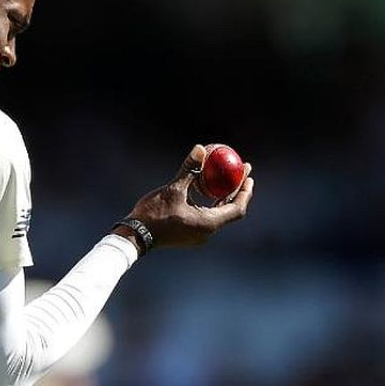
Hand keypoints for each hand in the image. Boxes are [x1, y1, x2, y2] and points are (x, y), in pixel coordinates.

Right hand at [118, 144, 254, 249]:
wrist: (136, 236)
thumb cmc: (155, 214)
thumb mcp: (173, 189)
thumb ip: (189, 170)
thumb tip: (201, 149)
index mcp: (209, 223)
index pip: (237, 208)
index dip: (245, 191)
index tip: (248, 175)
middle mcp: (207, 232)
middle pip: (230, 210)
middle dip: (237, 189)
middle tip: (241, 171)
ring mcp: (199, 235)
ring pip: (218, 213)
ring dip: (224, 196)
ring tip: (227, 178)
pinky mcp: (190, 234)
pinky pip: (207, 216)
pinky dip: (211, 202)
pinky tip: (206, 189)